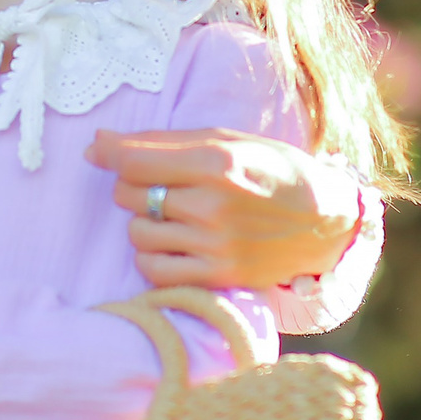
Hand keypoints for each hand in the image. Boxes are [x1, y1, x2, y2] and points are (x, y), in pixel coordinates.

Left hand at [88, 128, 364, 289]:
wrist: (325, 221)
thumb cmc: (271, 170)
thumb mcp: (224, 141)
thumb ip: (159, 143)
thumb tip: (95, 145)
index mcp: (215, 163)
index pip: (132, 162)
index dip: (109, 154)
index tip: (101, 151)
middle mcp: (213, 206)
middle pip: (130, 195)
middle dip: (135, 186)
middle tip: (163, 184)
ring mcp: (216, 246)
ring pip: (138, 234)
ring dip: (145, 222)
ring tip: (172, 215)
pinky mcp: (219, 278)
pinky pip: (154, 271)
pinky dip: (153, 256)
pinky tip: (174, 243)